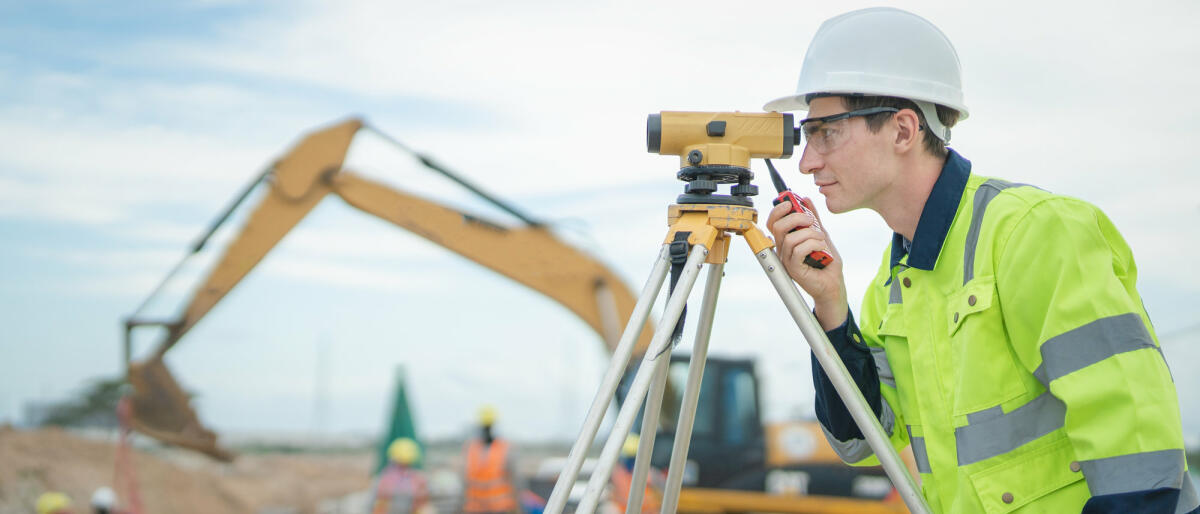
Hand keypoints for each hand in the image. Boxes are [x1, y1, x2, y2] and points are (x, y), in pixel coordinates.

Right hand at [767, 199, 847, 329]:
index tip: (790, 202)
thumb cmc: (827, 262)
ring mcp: (787, 260)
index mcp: (786, 241)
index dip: (778, 210)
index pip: (773, 222)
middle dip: (795, 217)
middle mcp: (783, 250)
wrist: (833, 283)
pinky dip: (812, 244)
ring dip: (810, 234)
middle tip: (810, 220)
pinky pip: (798, 250)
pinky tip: (821, 248)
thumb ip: (813, 219)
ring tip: (821, 238)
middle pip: (778, 227)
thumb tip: (806, 200)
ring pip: (790, 238)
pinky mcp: (794, 269)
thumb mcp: (821, 234)